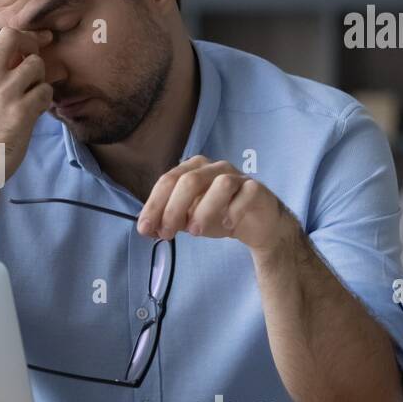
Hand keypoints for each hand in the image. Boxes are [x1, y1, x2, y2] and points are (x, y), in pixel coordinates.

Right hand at [0, 27, 54, 182]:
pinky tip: (36, 111)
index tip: (33, 45)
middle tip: (38, 56)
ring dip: (41, 78)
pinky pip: (46, 91)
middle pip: (15, 36)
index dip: (21, 39)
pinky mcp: (20, 112)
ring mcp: (3, 93)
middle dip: (32, 42)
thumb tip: (23, 53)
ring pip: (36, 64)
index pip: (0, 37)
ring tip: (33, 94)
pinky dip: (45, 100)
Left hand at [135, 155, 296, 253]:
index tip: (145, 229)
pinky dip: (234, 210)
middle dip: (174, 208)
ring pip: (221, 184)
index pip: (168, 181)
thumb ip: (169, 220)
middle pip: (190, 180)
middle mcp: (214, 168)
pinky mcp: (257, 189)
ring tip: (195, 232)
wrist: (256, 223)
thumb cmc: (218, 215)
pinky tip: (226, 225)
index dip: (154, 205)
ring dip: (204, 209)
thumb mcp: (188, 219)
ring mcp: (237, 176)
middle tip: (167, 233)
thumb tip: (145, 228)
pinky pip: (247, 194)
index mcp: (192, 169)